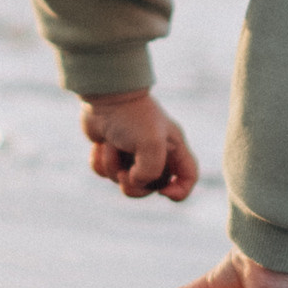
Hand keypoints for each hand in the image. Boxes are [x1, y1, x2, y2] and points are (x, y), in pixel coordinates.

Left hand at [79, 90, 198, 200]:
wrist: (104, 95)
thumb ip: (150, 172)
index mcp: (173, 148)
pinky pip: (105, 172)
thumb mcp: (151, 144)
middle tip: (123, 175)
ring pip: (123, 181)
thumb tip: (135, 181)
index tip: (163, 192)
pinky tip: (100, 145)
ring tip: (110, 146)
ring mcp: (132, 153)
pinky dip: (100, 163)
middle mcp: (156, 152)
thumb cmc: (132, 117)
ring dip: (112, 167)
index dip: (179, 191)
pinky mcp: (111, 151)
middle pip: (151, 188)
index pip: (188, 177)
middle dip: (135, 187)